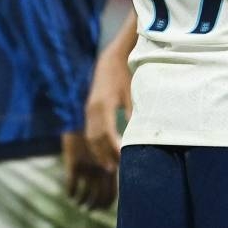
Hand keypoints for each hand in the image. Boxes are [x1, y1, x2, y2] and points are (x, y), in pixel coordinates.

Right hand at [62, 131, 116, 209]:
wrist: (85, 117)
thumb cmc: (100, 129)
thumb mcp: (112, 142)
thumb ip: (115, 158)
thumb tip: (117, 171)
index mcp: (113, 166)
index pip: (112, 193)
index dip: (107, 203)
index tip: (103, 206)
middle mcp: (102, 169)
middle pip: (99, 198)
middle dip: (95, 206)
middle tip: (91, 208)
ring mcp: (88, 168)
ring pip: (84, 196)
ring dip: (82, 202)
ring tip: (80, 203)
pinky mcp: (73, 164)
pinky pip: (71, 186)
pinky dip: (71, 193)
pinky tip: (71, 195)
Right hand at [84, 50, 131, 172]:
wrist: (111, 60)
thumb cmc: (125, 75)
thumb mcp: (132, 92)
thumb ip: (134, 112)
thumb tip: (139, 132)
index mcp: (104, 105)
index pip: (106, 133)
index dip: (112, 148)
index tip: (122, 158)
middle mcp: (92, 110)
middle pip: (96, 139)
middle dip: (104, 154)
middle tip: (116, 168)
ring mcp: (89, 110)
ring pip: (90, 137)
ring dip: (98, 152)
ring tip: (109, 165)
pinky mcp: (89, 110)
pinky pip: (89, 131)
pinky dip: (95, 144)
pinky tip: (103, 151)